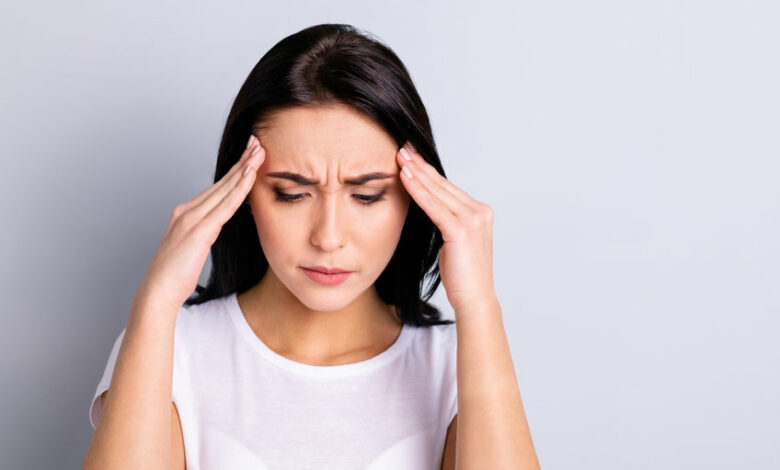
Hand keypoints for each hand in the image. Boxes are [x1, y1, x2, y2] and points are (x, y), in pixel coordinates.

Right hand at [133, 135, 265, 312]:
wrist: (158, 291)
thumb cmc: (174, 275)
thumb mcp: (192, 248)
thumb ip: (204, 233)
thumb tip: (215, 228)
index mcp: (186, 213)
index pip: (216, 188)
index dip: (234, 170)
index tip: (249, 155)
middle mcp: (188, 210)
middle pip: (222, 182)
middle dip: (241, 160)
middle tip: (257, 142)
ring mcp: (192, 218)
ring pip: (224, 189)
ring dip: (244, 168)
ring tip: (259, 152)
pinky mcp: (199, 230)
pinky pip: (225, 206)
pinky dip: (239, 189)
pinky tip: (250, 176)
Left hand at [396, 142, 495, 312]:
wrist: (474, 298)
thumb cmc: (462, 275)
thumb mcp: (453, 242)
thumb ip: (446, 222)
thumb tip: (428, 207)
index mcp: (479, 212)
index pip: (448, 187)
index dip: (428, 170)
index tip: (411, 157)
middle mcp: (479, 211)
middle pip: (443, 184)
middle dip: (420, 165)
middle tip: (402, 148)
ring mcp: (473, 219)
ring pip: (438, 191)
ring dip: (417, 173)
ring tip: (400, 158)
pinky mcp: (461, 230)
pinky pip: (434, 206)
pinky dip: (418, 191)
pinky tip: (406, 178)